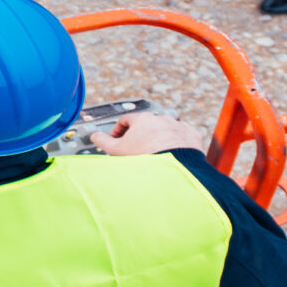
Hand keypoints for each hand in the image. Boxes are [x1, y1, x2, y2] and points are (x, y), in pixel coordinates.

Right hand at [90, 112, 208, 156]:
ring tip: (155, 154)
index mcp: (143, 119)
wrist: (173, 168)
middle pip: (147, 125)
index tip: (117, 141)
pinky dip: (178, 144)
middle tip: (136, 150)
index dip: (119, 131)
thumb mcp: (117, 151)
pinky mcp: (192, 136)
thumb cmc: (145, 158)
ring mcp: (178, 126)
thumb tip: (94, 137)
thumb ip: (104, 142)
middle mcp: (162, 119)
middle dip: (141, 136)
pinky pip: (184, 138)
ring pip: (167, 130)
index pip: (126, 120)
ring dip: (160, 139)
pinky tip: (174, 154)